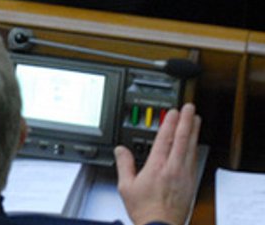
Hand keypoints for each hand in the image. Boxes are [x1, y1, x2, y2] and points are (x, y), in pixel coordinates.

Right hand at [116, 104, 201, 224]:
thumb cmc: (145, 209)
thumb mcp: (125, 186)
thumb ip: (124, 165)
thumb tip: (121, 150)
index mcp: (157, 167)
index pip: (165, 138)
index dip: (170, 122)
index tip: (173, 111)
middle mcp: (173, 168)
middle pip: (183, 139)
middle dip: (187, 121)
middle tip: (190, 108)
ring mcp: (184, 175)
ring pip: (191, 147)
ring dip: (194, 131)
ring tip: (196, 119)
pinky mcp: (191, 182)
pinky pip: (194, 159)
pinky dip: (194, 147)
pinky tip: (195, 143)